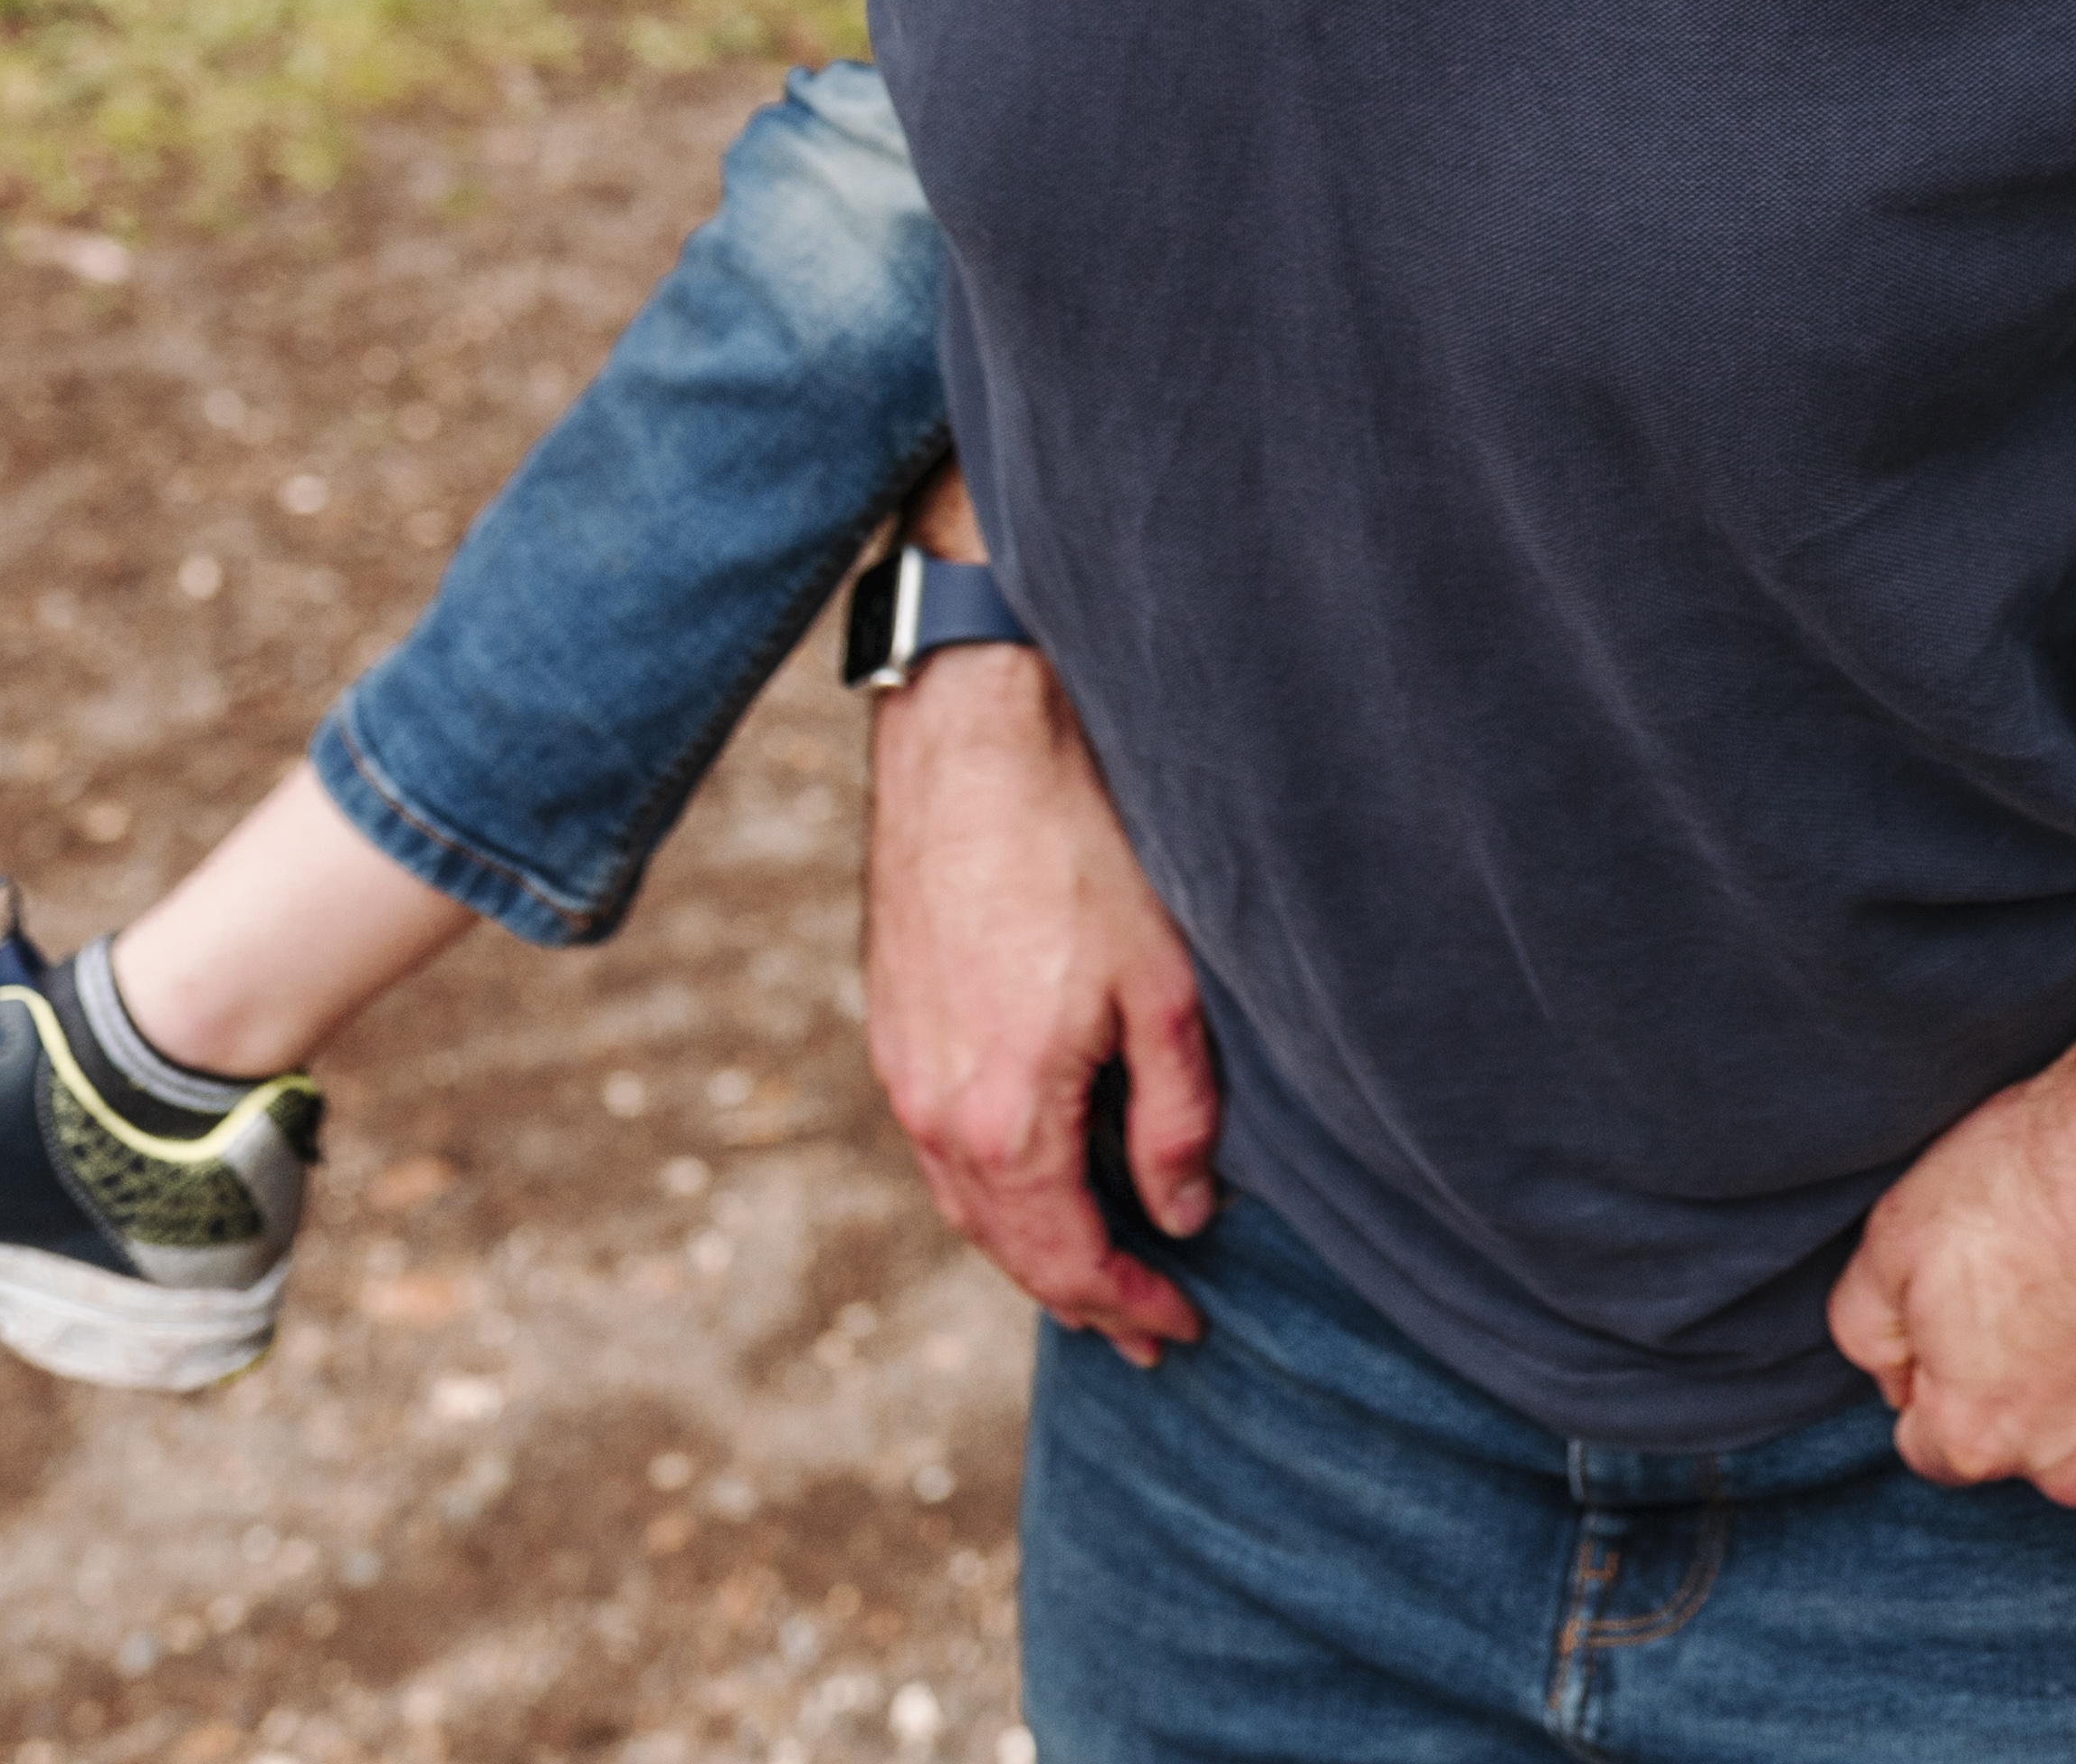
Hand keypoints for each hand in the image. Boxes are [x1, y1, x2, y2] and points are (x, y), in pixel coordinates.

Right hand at [864, 638, 1221, 1362]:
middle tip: (1139, 1331)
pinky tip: (1030, 1175)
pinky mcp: (892, 1022)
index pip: (1069, 1261)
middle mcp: (933, 1112)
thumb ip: (1176, 1118)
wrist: (970, 744)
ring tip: (1089, 1272)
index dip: (1130, 1304)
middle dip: (1079, 1298)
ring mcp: (901, 1068)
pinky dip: (990, 1186)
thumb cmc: (1076, 852)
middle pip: (1008, 1249)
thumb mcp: (1164, 988)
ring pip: (965, 1201)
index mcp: (1003, 1120)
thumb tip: (1183, 1215)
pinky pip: (939, 1144)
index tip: (1182, 1328)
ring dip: (1029, 1248)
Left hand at [1825, 896, 2075, 1501]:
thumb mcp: (1892, 1235)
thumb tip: (1891, 1369)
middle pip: (2029, 1441)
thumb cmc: (2034, 1174)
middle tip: (2044, 1275)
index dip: (1937, 1367)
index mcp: (1980, 1439)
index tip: (1967, 1305)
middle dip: (2024, 1379)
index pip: (1931, 1442)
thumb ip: (1869, 1330)